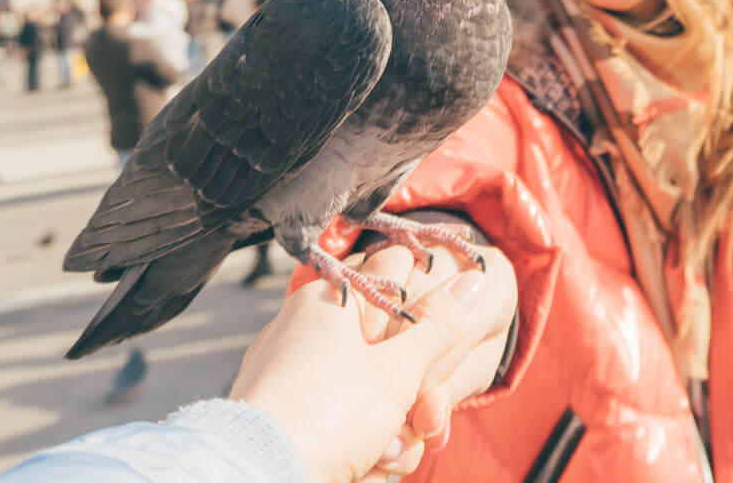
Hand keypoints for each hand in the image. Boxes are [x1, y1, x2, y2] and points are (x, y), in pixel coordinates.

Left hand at [229, 243, 516, 482]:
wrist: (258, 475)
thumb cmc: (327, 416)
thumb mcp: (398, 370)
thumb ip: (440, 326)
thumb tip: (474, 280)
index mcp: (334, 297)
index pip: (399, 269)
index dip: (430, 304)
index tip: (443, 340)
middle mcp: (310, 324)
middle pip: (390, 342)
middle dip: (415, 389)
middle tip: (420, 419)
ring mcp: (297, 368)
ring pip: (372, 386)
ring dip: (392, 426)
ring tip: (383, 451)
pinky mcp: (290, 409)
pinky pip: (342, 414)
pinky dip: (362, 440)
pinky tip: (365, 464)